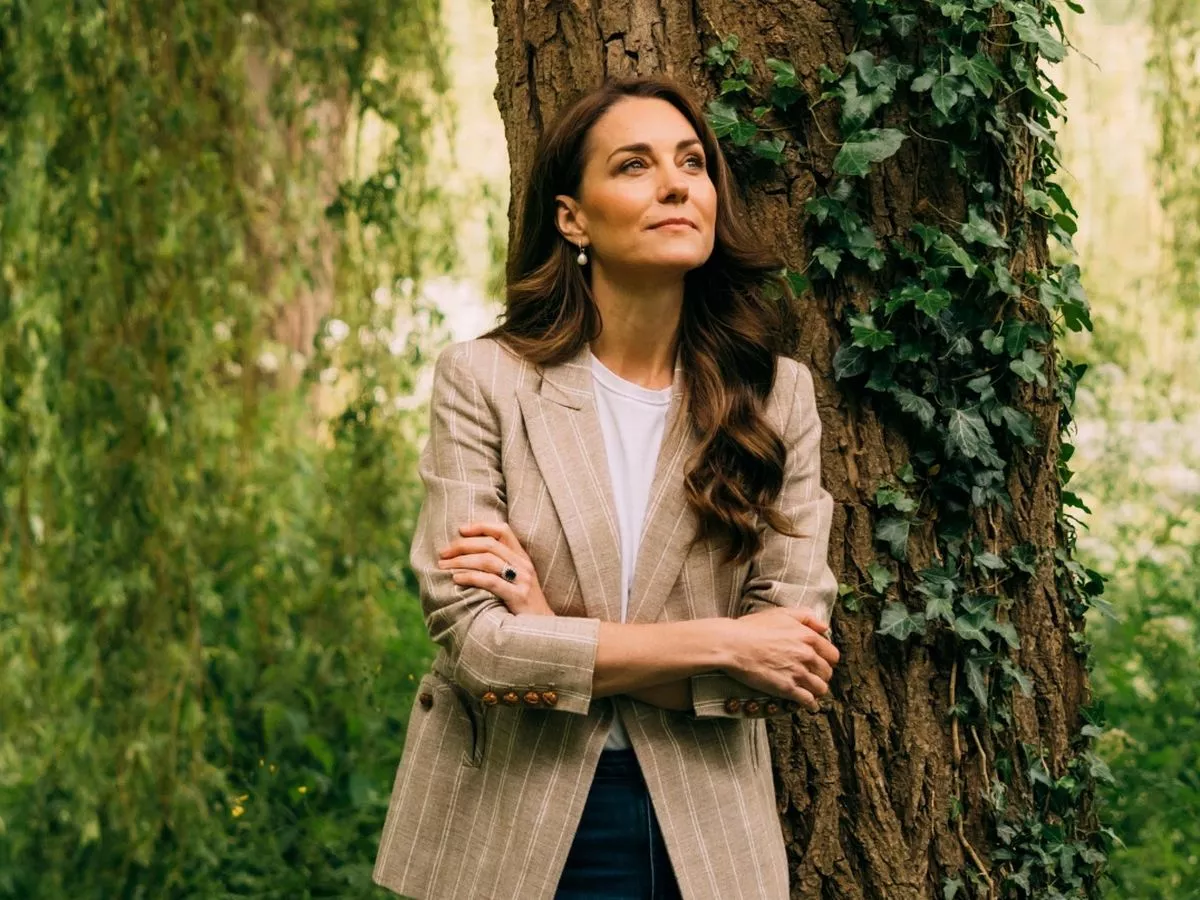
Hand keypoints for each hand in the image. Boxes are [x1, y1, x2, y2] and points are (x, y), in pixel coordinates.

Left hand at [437, 521, 554, 615]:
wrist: (541, 629)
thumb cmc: (522, 605)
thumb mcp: (515, 580)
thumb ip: (499, 566)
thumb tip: (467, 555)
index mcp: (522, 557)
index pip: (503, 530)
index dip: (481, 526)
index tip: (460, 530)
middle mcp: (523, 565)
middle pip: (490, 544)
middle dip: (462, 546)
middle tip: (443, 553)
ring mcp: (522, 580)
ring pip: (488, 561)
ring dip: (461, 562)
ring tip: (444, 567)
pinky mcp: (518, 597)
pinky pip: (491, 582)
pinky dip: (471, 577)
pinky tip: (456, 579)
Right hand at [724, 607, 839, 712]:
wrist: (733, 644)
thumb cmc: (752, 628)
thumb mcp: (781, 614)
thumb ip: (806, 617)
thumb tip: (825, 627)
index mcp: (808, 637)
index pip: (832, 655)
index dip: (826, 660)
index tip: (819, 663)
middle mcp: (807, 655)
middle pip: (827, 672)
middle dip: (821, 676)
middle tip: (812, 677)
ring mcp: (798, 673)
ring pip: (821, 688)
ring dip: (816, 690)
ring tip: (809, 690)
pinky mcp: (787, 688)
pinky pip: (808, 700)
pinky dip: (810, 704)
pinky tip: (807, 704)